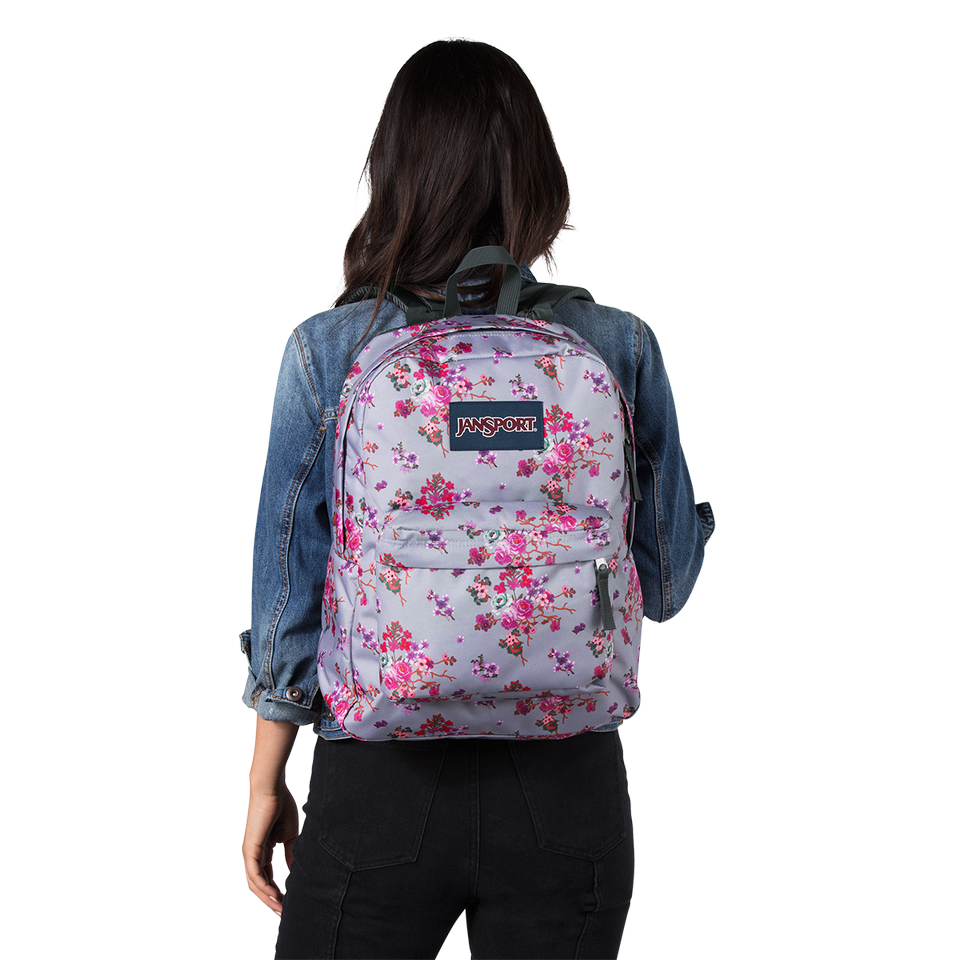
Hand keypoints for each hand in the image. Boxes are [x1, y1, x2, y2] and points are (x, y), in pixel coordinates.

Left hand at [242, 784, 300, 914]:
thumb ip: (290, 852)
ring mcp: (251, 852)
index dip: (277, 889)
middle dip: (271, 898)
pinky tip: (273, 894)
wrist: (273, 790)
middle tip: (283, 910)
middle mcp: (255, 853)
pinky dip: (263, 885)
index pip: (268, 876)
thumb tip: (295, 868)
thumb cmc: (281, 806)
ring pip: (256, 882)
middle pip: (261, 883)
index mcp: (264, 849)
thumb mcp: (290, 834)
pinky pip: (255, 873)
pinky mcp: (250, 848)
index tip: (287, 901)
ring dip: (267, 896)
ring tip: (280, 907)